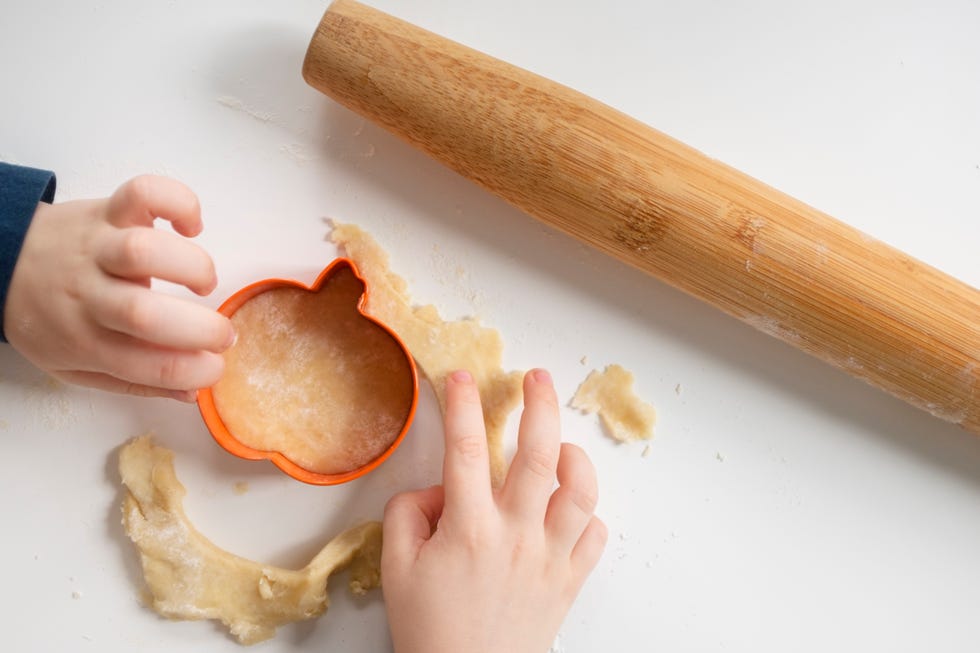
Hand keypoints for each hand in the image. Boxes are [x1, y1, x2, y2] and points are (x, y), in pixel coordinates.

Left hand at [4, 175, 232, 400]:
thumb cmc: (47, 318)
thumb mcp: (77, 367)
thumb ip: (136, 381)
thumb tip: (192, 391)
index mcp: (84, 341)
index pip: (148, 366)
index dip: (196, 371)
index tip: (215, 368)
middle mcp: (89, 294)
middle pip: (145, 314)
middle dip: (201, 330)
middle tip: (222, 335)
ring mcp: (98, 247)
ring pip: (144, 251)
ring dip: (193, 268)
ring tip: (203, 283)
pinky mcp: (108, 210)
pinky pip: (145, 193)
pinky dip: (181, 204)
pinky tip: (191, 227)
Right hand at [382, 369, 607, 652]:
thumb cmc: (431, 629)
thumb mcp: (396, 569)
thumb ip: (407, 514)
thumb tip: (437, 489)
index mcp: (470, 529)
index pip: (464, 450)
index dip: (462, 405)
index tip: (462, 378)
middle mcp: (517, 536)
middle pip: (539, 454)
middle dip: (540, 405)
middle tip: (537, 378)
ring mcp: (550, 557)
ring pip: (582, 491)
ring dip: (576, 457)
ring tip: (562, 446)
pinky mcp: (570, 580)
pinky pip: (595, 535)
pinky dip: (587, 515)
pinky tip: (569, 510)